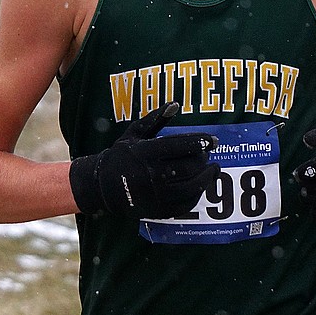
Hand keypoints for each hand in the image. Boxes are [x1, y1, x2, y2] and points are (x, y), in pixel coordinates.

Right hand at [69, 102, 219, 218]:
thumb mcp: (134, 133)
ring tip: (213, 169)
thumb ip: (155, 119)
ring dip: (207, 178)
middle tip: (208, 154)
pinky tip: (201, 185)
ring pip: (190, 187)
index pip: (178, 146)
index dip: (199, 142)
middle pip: (188, 167)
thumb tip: (175, 104)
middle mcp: (150, 175)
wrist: (102, 186)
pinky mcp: (158, 210)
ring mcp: (155, 195)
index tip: (213, 140)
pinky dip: (197, 194)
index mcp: (144, 153)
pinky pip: (185, 204)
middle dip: (203, 160)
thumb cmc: (121, 156)